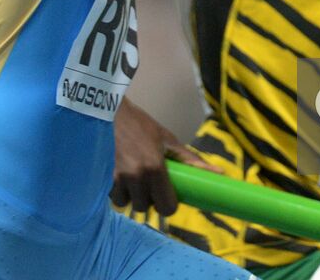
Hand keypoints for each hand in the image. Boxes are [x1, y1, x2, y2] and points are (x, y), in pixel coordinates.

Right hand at [111, 98, 218, 215]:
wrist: (108, 112)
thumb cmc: (140, 125)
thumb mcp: (168, 140)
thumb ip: (191, 160)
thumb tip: (219, 173)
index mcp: (155, 168)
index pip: (166, 207)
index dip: (168, 204)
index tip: (167, 195)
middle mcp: (135, 177)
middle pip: (144, 208)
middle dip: (148, 199)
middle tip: (149, 184)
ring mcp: (116, 178)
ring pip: (126, 204)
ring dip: (130, 196)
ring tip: (133, 178)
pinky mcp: (101, 177)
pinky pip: (111, 195)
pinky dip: (116, 190)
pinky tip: (119, 174)